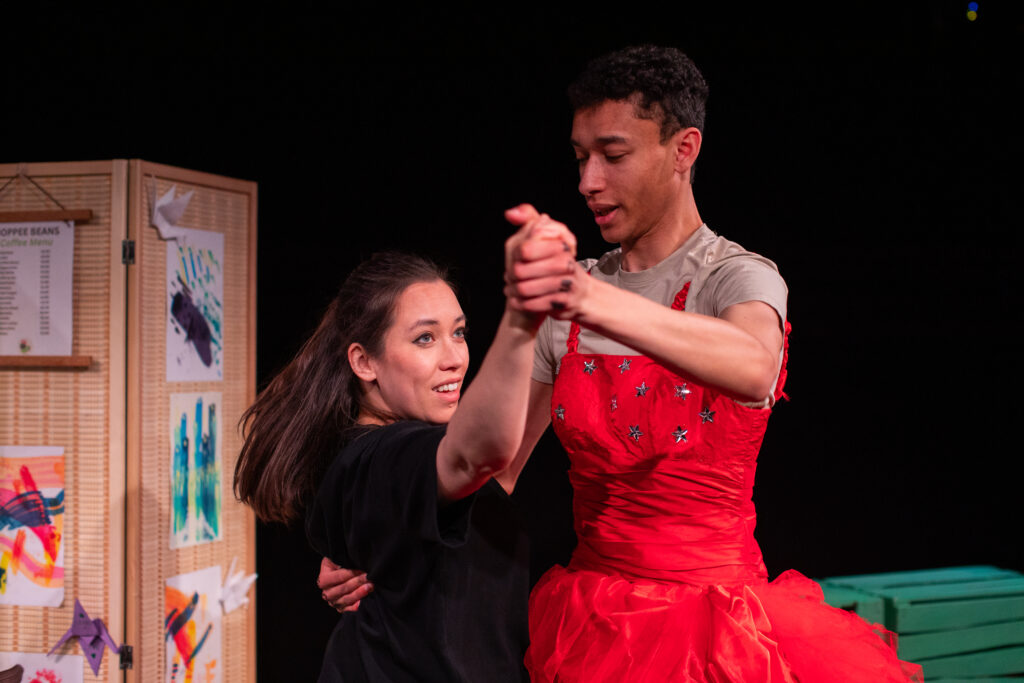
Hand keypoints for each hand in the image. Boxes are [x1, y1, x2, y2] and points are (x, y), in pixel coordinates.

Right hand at [317, 557, 372, 612]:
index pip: (339, 576)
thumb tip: (352, 559)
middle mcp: (326, 592)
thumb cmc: (338, 565)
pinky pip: (347, 609)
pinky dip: (354, 606)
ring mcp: (333, 602)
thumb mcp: (336, 559)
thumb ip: (341, 559)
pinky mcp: (340, 608)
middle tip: (369, 577)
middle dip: (358, 582)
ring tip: (370, 586)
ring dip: (359, 593)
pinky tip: (361, 602)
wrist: (336, 576)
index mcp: (323, 579)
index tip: (362, 570)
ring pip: (346, 599)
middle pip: (343, 588)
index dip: (351, 573)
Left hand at [504, 204, 586, 319]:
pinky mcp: (566, 301)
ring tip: (511, 290)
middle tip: (509, 278)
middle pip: (523, 270)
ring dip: (516, 291)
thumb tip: (510, 213)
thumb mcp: (548, 238)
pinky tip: (517, 302)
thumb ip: (530, 221)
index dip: (517, 256)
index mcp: (560, 245)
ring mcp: (567, 283)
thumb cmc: (560, 267)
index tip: (517, 259)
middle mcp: (566, 263)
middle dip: (514, 276)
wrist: (582, 296)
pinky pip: (537, 303)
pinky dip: (524, 304)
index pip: (526, 248)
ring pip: (529, 287)